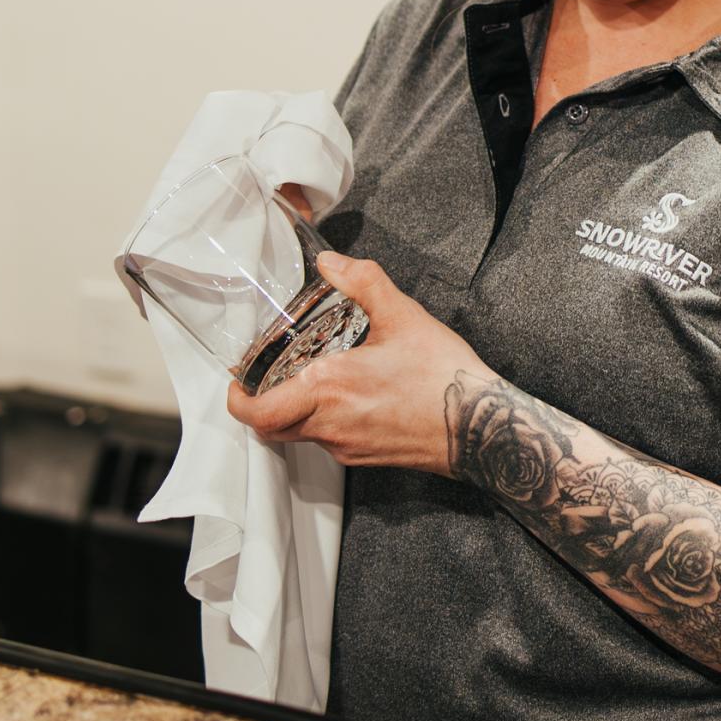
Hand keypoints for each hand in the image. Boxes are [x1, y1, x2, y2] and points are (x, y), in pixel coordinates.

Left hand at [224, 252, 491, 477]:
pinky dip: (326, 420)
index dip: (238, 401)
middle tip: (265, 378)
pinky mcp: (367, 458)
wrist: (483, 429)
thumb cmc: (444, 377)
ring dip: (297, 409)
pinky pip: (330, 440)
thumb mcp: (404, 317)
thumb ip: (363, 283)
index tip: (238, 381)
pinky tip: (352, 395)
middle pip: (272, 427)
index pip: (258, 413)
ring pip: (302, 433)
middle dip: (262, 404)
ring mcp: (348, 446)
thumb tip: (331, 262)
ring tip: (315, 377)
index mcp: (328, 388)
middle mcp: (330, 424)